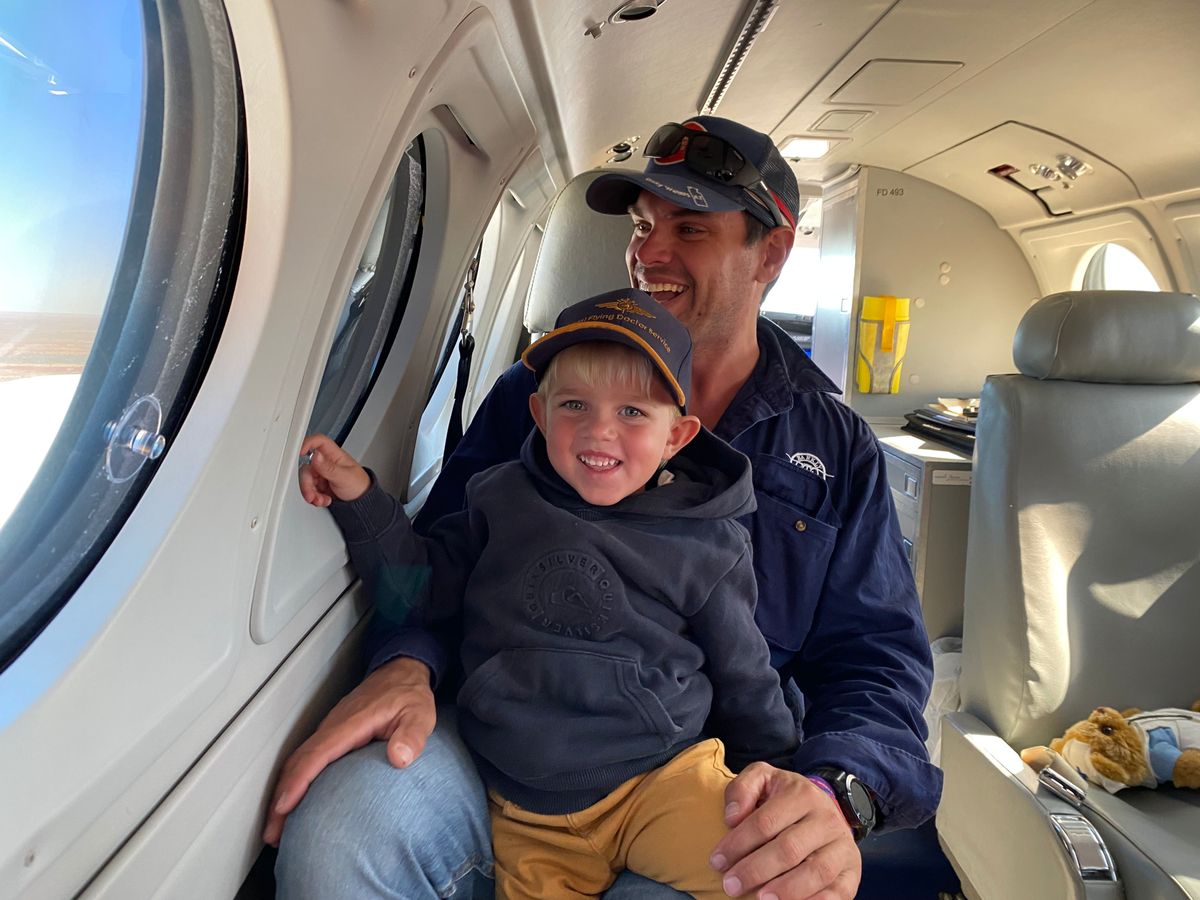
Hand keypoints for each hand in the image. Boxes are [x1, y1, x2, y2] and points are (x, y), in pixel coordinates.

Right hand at [262, 657, 435, 846]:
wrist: (401, 673)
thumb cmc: (409, 695)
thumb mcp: (420, 713)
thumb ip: (412, 735)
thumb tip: (400, 757)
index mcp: (352, 723)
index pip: (318, 754)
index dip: (298, 781)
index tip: (284, 807)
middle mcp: (334, 726)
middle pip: (298, 762)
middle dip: (281, 798)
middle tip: (272, 832)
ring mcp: (330, 729)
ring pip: (298, 761)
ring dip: (284, 792)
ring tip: (276, 826)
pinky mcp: (332, 734)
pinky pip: (307, 758)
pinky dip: (295, 780)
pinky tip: (295, 801)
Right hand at [299, 433, 370, 505]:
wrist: (361, 503)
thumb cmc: (359, 486)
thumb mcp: (345, 477)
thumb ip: (329, 467)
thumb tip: (315, 455)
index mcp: (334, 455)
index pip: (318, 442)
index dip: (307, 443)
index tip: (299, 453)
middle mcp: (325, 462)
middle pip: (307, 466)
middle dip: (307, 483)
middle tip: (312, 495)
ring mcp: (321, 474)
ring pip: (306, 480)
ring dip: (311, 493)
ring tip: (321, 500)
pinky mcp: (319, 485)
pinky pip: (309, 490)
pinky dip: (314, 497)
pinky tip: (324, 500)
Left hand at [709, 763, 860, 898]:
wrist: (827, 808)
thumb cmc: (785, 799)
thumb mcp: (763, 779)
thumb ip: (742, 789)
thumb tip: (732, 818)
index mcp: (802, 795)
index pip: (765, 822)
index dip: (738, 843)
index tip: (716, 861)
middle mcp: (826, 820)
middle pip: (789, 849)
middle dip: (755, 870)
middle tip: (730, 886)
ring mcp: (842, 847)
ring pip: (816, 872)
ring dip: (786, 890)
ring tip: (760, 899)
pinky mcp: (852, 873)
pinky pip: (838, 893)